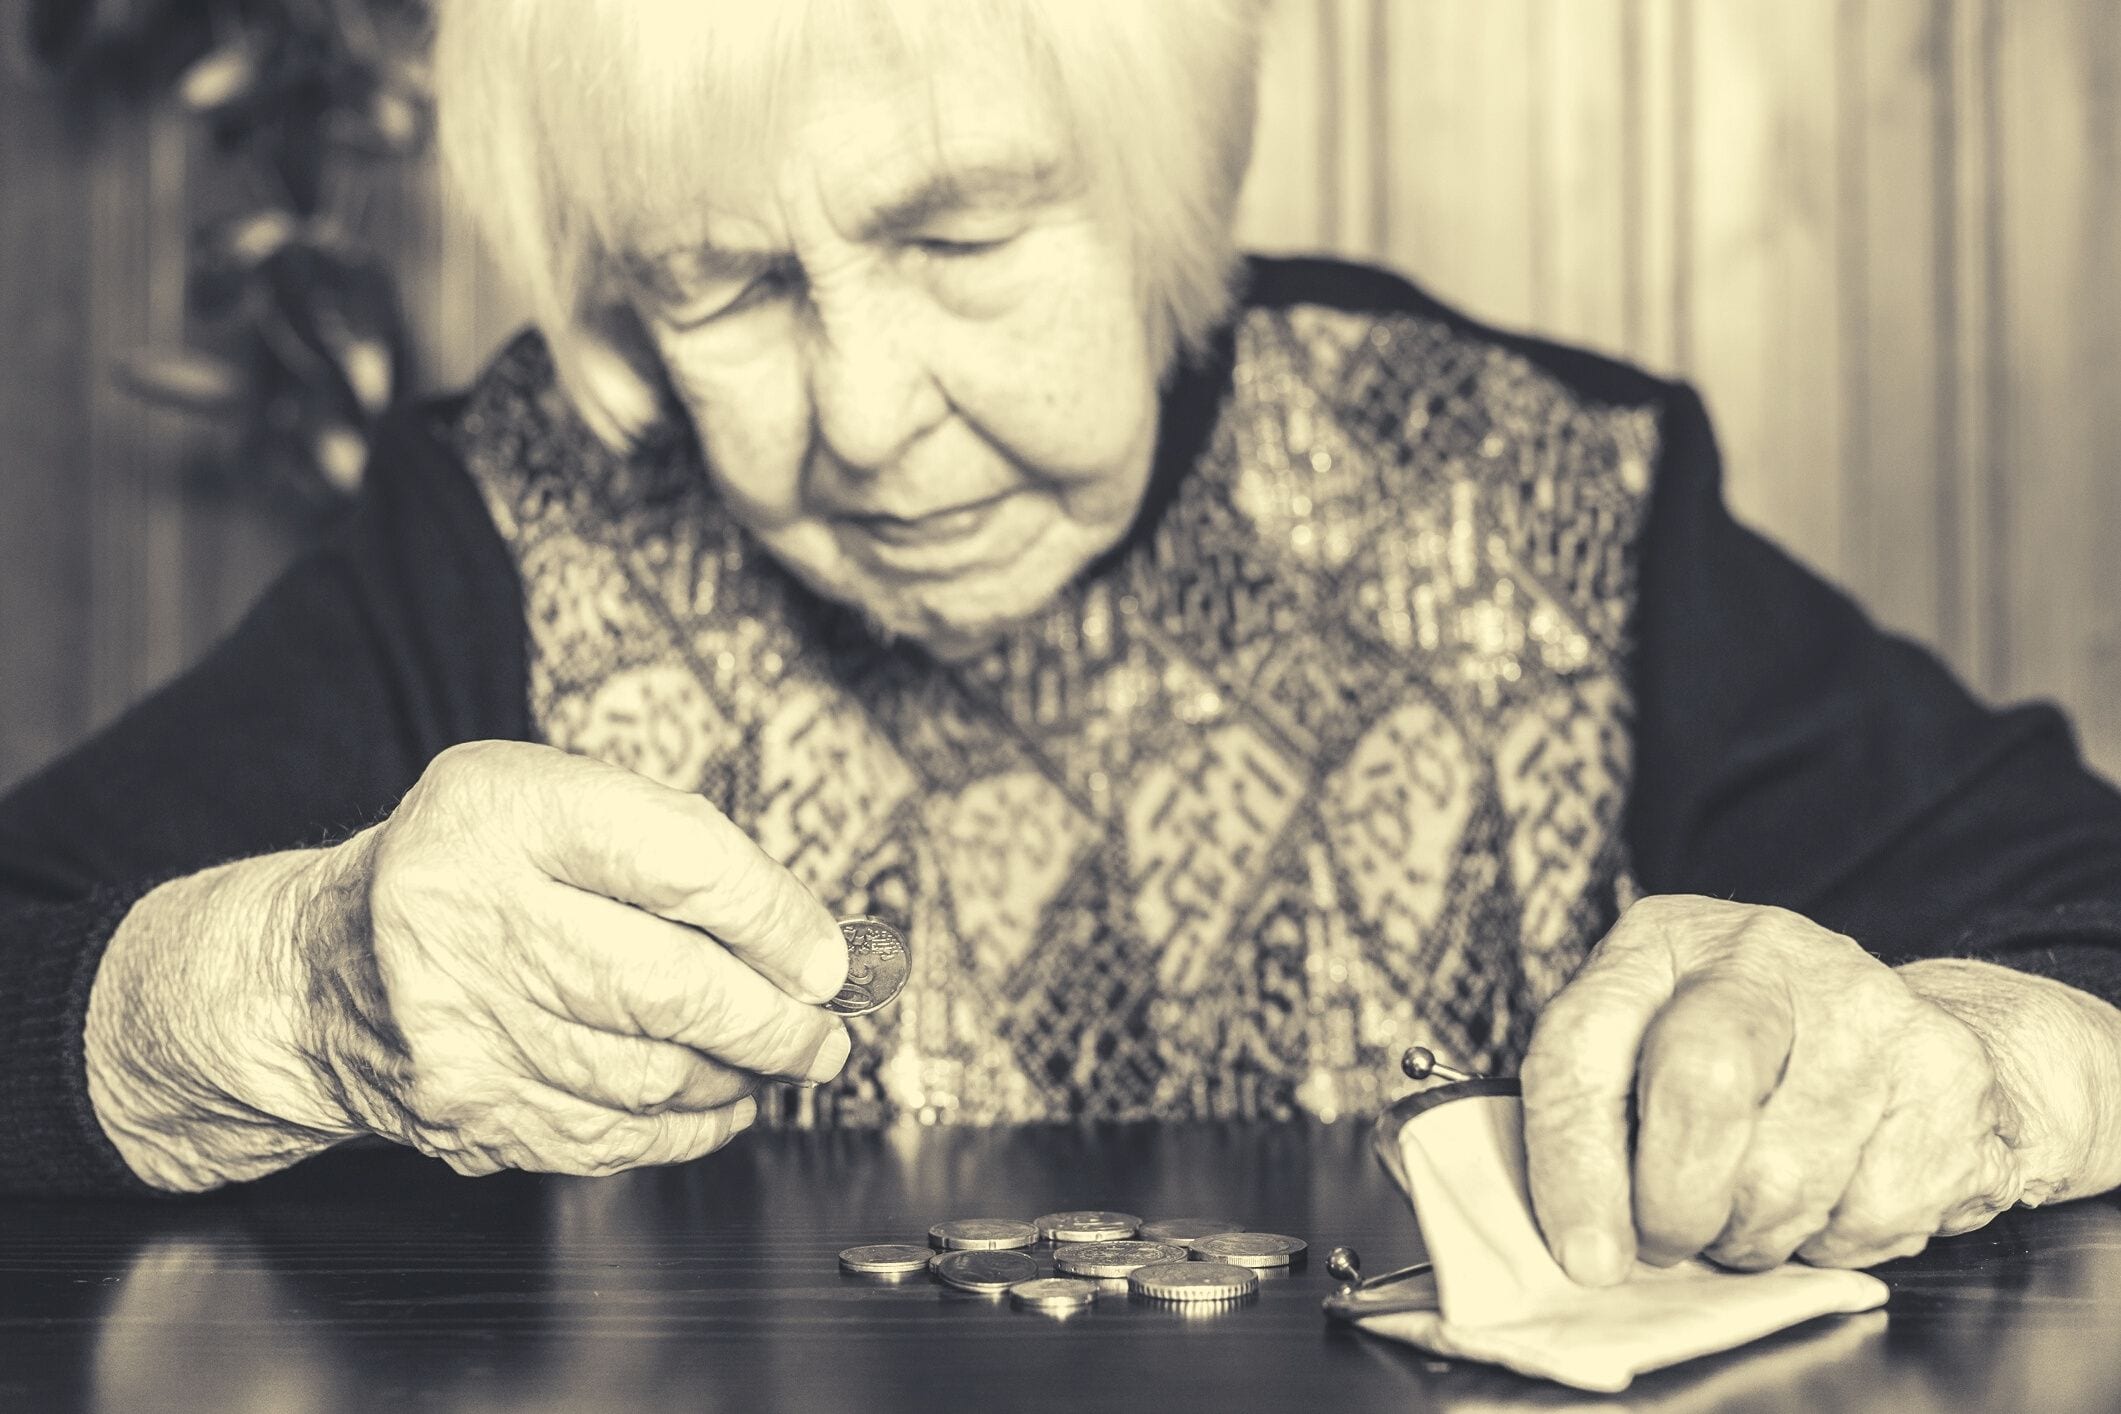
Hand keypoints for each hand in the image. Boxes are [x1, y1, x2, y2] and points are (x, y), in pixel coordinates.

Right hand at [290, 741, 850, 1176]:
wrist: (325, 969)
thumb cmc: (474, 869)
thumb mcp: (553, 803)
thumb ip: (677, 849)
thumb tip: (808, 941)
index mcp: (503, 814)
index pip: (678, 863)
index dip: (775, 918)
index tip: (830, 956)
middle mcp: (470, 916)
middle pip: (670, 985)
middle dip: (774, 1020)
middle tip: (824, 1031)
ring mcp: (462, 1026)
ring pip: (651, 1073)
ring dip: (738, 1074)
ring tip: (774, 1056)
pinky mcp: (468, 1109)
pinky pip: (613, 1134)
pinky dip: (688, 1125)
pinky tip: (717, 1100)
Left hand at [1521, 896, 2031, 1281]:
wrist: (1900, 1030)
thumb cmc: (1742, 1059)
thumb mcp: (1643, 1057)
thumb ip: (1596, 1127)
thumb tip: (1586, 1253)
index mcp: (1661, 942)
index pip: (1583, 1045)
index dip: (1572, 1163)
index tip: (1586, 1257)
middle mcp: (1762, 951)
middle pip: (1702, 1088)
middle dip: (1676, 1203)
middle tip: (1670, 1239)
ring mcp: (1865, 1003)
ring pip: (1785, 1178)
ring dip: (1754, 1236)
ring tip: (1753, 1209)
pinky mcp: (1944, 1068)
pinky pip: (1871, 1213)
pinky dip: (1836, 1242)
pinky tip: (1832, 1198)